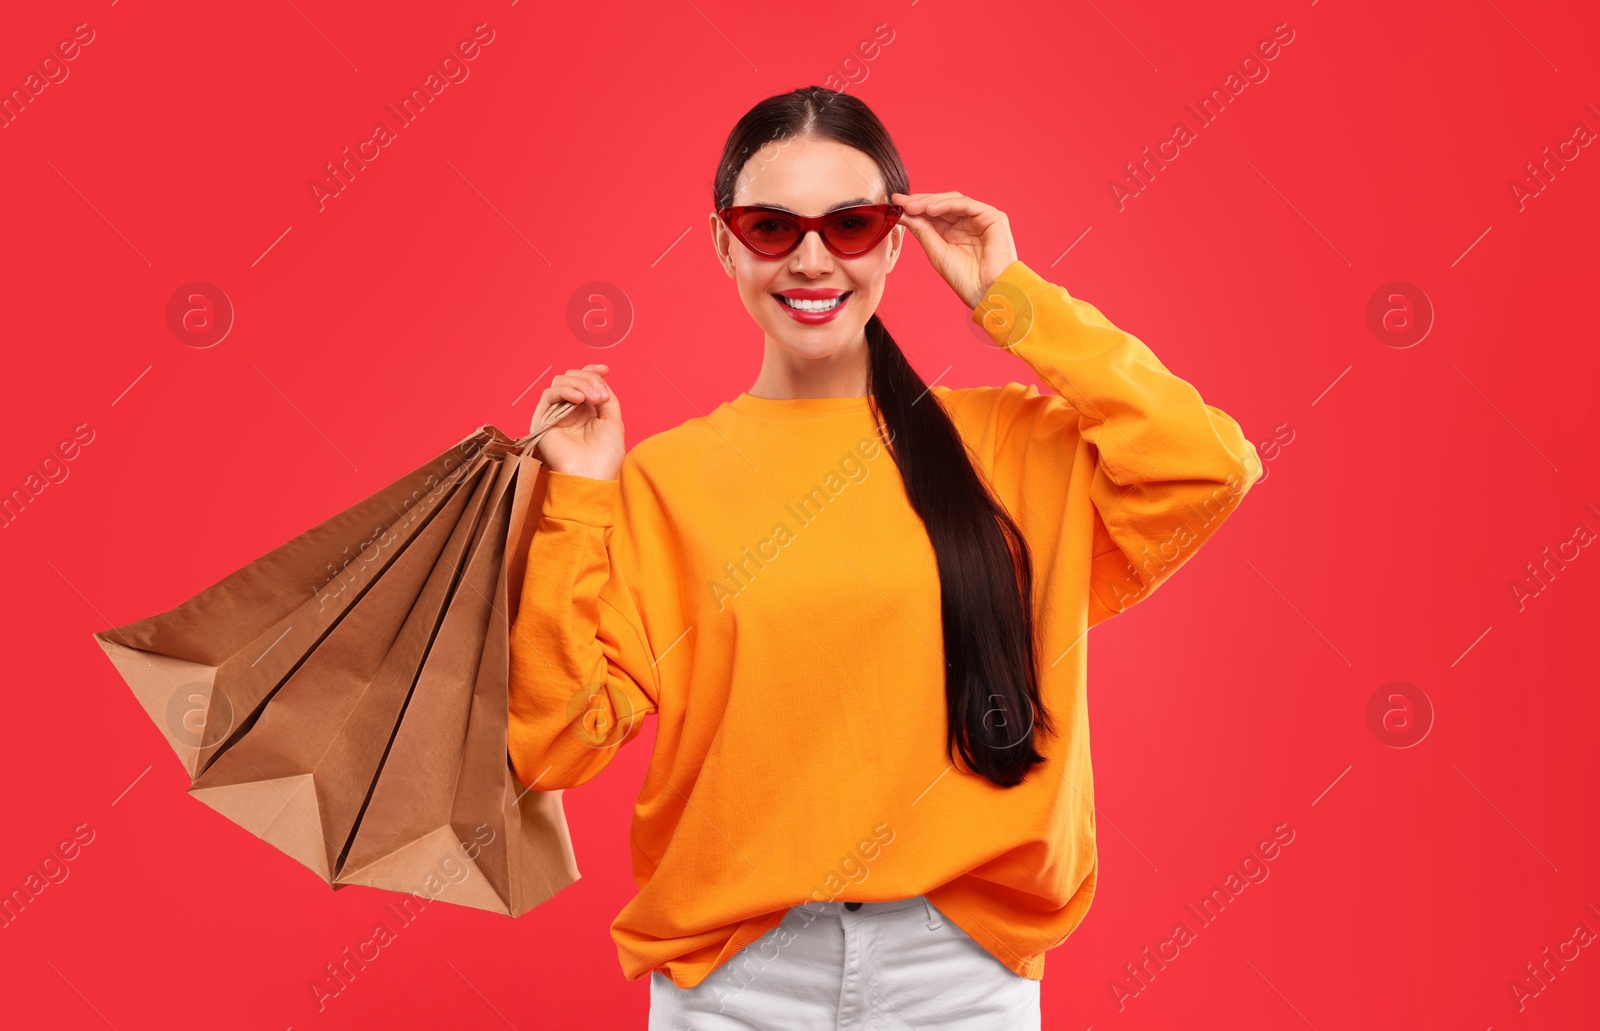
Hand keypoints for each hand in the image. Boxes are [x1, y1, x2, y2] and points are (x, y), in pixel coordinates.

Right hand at [530, 364, 623, 479]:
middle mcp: (569, 411)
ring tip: (594, 399)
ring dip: (581, 384)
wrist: (591, 476)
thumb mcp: (613, 421)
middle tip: (601, 398)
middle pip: (573, 377)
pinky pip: (549, 394)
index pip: (582, 381)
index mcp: (585, 411)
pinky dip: (566, 390)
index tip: (606, 369)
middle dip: (590, 380)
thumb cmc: (605, 456)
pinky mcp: (542, 420)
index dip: (592, 371)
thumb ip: (607, 397)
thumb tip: (600, 381)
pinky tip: (579, 399)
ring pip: (561, 381)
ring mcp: (555, 414)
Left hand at [891, 191, 1019, 309]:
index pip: (932, 214)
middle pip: (941, 204)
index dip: (914, 208)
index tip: (894, 205)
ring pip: (952, 200)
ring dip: (930, 202)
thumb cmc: (965, 279)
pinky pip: (966, 204)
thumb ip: (922, 231)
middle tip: (900, 202)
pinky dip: (948, 204)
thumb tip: (903, 214)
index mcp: (954, 232)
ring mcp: (980, 218)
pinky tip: (930, 209)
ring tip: (912, 206)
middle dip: (919, 202)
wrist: (988, 293)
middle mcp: (967, 223)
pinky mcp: (993, 217)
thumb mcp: (936, 252)